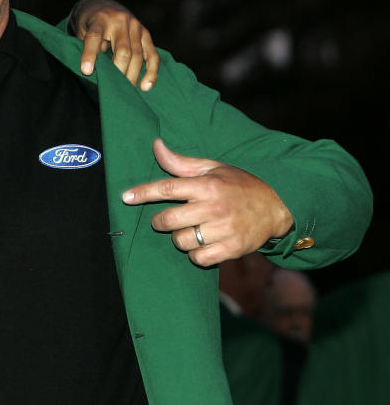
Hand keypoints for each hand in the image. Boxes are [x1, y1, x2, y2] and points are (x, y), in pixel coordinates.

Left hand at [71, 0, 158, 90]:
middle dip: (118, 72)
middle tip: (113, 91)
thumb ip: (85, 48)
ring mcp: (135, 26)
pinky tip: (145, 86)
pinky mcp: (145, 33)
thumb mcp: (81, 32)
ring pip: (138, 55)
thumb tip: (90, 75)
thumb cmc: (87, 25)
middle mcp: (120, 21)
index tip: (86, 71)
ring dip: (132, 76)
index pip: (94, 37)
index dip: (90, 55)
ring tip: (127, 94)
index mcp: (99, 20)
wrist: (100, 6)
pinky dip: (151, 71)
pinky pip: (152, 54)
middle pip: (123, 51)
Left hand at [121, 139, 293, 265]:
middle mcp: (214, 207)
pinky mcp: (231, 249)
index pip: (168, 188)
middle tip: (167, 219)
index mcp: (208, 185)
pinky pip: (198, 258)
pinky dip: (196, 254)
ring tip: (192, 230)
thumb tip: (156, 145)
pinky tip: (203, 244)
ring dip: (181, 238)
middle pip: (168, 220)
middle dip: (161, 221)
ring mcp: (223, 229)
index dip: (144, 193)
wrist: (278, 206)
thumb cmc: (239, 185)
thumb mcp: (213, 168)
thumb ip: (181, 162)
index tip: (126, 197)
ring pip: (181, 241)